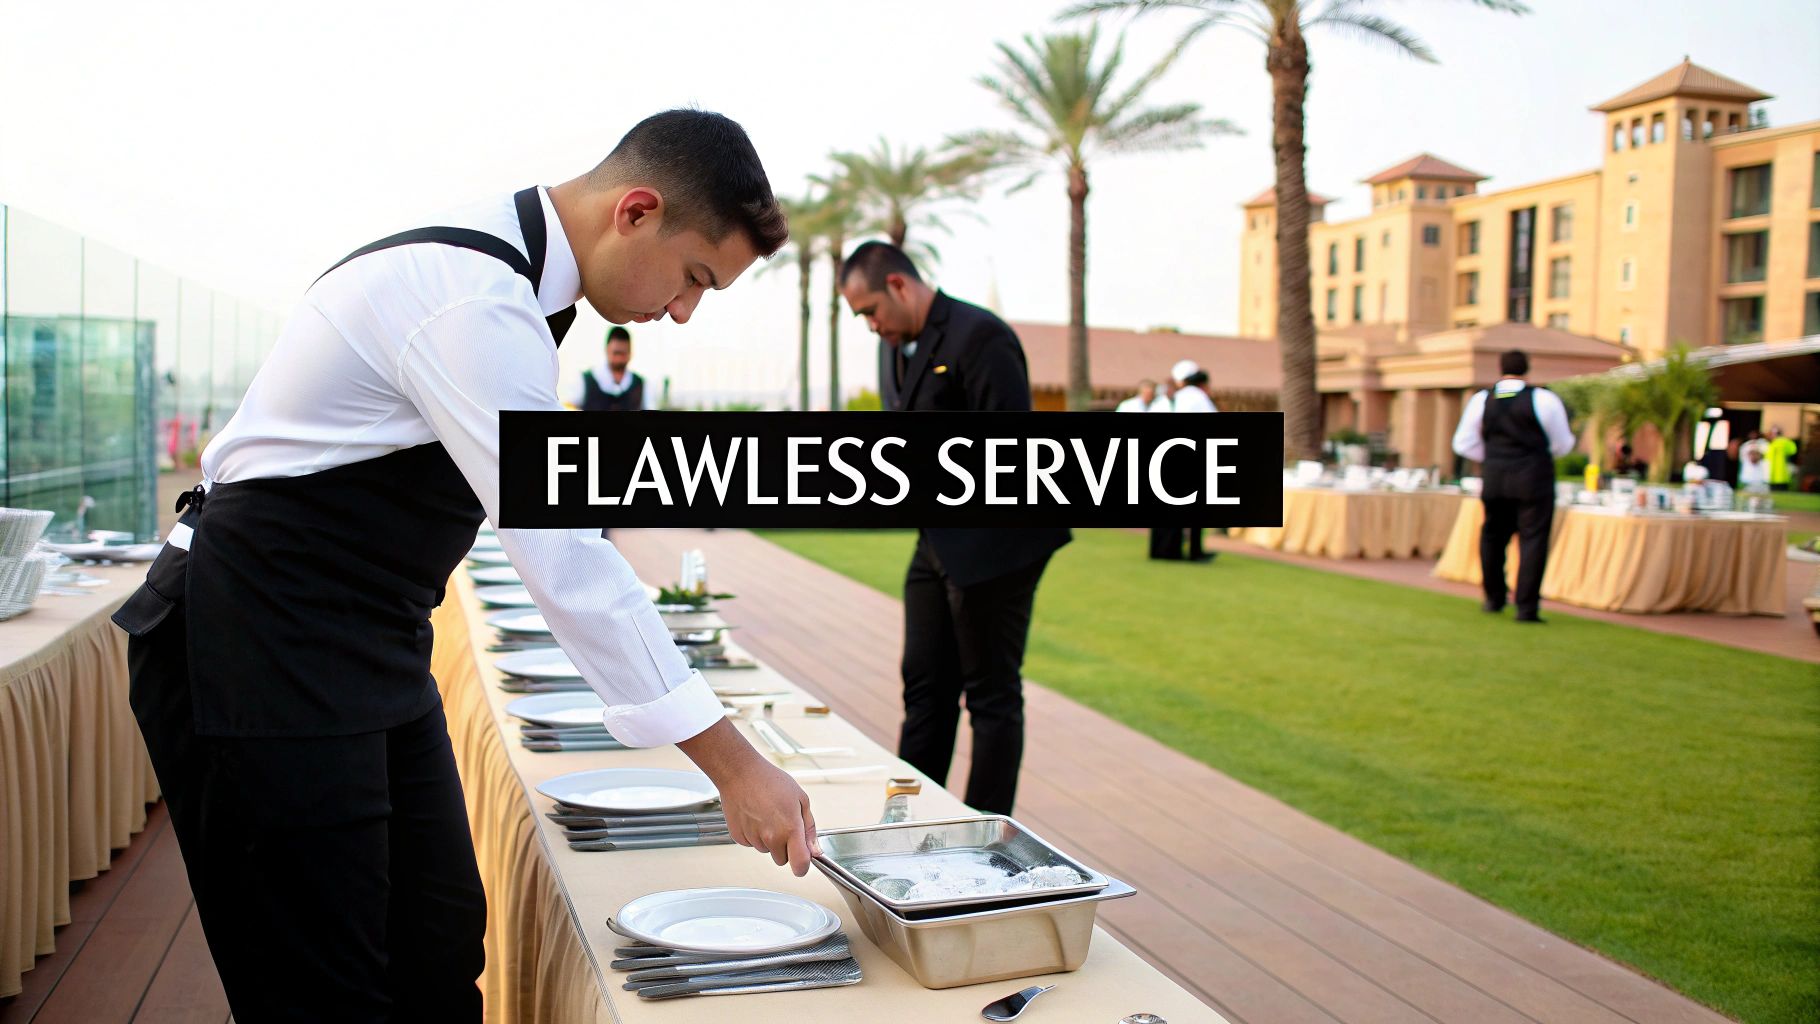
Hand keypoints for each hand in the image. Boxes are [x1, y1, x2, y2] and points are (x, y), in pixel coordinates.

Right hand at [677, 719, 819, 874]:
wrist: (740, 773)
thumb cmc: (770, 781)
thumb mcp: (801, 799)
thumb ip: (809, 828)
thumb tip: (814, 849)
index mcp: (790, 828)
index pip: (800, 864)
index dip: (803, 867)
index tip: (803, 862)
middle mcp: (771, 837)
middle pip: (782, 859)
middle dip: (785, 847)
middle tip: (782, 824)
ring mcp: (753, 838)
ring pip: (766, 851)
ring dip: (768, 839)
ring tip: (766, 815)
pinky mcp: (739, 837)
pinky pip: (752, 844)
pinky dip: (754, 835)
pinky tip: (754, 816)